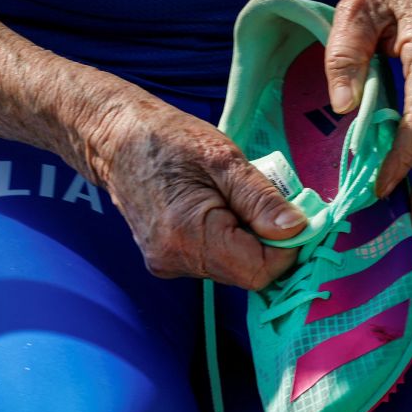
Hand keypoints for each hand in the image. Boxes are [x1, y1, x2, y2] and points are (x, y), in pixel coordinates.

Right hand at [98, 101, 306, 289]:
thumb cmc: (167, 138)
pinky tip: (216, 207)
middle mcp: (175, 261)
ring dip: (248, 238)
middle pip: (247, 272)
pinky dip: (228, 239)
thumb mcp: (222, 157)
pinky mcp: (166, 260)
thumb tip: (297, 230)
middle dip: (267, 241)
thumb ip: (260, 199)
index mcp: (188, 236)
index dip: (287, 248)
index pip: (260, 271)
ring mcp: (168, 264)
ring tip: (232, 196)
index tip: (293, 214)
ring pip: (232, 267)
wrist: (114, 139)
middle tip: (263, 197)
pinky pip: (214, 260)